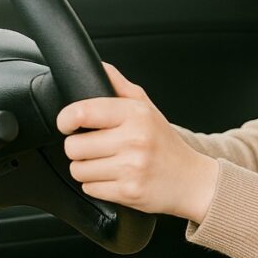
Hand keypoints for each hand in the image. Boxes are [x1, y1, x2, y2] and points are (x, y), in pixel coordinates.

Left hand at [57, 63, 219, 220]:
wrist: (191, 179)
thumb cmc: (163, 142)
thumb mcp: (146, 107)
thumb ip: (118, 85)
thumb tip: (96, 65)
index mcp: (136, 114)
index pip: (82, 112)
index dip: (66, 119)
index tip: (67, 124)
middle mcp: (134, 139)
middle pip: (74, 146)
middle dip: (79, 148)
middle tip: (97, 147)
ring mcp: (131, 167)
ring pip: (78, 169)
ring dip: (87, 168)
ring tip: (108, 163)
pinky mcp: (128, 192)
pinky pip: (89, 188)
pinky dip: (97, 185)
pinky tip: (115, 178)